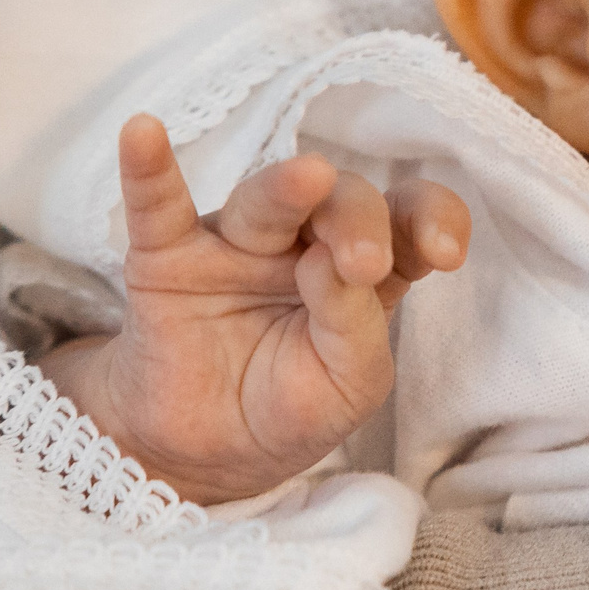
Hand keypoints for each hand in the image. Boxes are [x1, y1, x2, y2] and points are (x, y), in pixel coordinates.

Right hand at [40, 113, 469, 504]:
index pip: (410, 219)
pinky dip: (148, 169)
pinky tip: (143, 132)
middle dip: (360, 222)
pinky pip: (156, 206)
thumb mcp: (349, 385)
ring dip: (288, 188)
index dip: (433, 220)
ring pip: (265, 200)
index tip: (445, 252)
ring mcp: (236, 244)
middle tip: (365, 265)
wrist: (204, 457)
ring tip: (309, 177)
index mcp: (365, 267)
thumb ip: (357, 327)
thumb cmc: (291, 408)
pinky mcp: (168, 259)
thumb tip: (334, 264)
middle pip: (342, 202)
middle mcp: (306, 240)